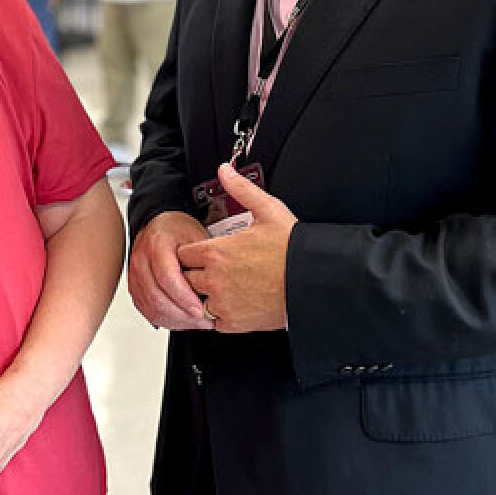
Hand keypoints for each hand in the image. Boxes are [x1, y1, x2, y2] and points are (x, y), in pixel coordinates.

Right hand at [129, 211, 215, 330]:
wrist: (160, 227)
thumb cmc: (177, 230)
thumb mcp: (196, 236)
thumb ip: (204, 259)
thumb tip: (219, 285)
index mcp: (156, 244)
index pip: (166, 277)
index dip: (184, 297)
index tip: (200, 310)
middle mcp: (141, 260)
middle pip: (156, 297)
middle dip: (182, 315)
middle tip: (204, 321)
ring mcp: (134, 275)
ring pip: (151, 308)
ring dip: (175, 321)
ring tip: (197, 323)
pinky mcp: (135, 288)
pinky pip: (147, 310)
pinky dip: (165, 320)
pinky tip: (182, 321)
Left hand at [178, 163, 296, 332]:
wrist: (313, 280)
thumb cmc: (293, 247)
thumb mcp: (268, 209)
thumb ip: (240, 189)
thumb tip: (225, 171)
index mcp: (217, 252)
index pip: (183, 254)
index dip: (192, 252)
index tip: (203, 252)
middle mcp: (215, 279)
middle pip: (186, 278)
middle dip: (195, 273)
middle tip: (213, 269)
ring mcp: (224, 303)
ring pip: (198, 300)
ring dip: (206, 294)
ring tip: (225, 285)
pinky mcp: (235, 323)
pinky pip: (214, 321)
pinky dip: (220, 314)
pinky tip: (234, 302)